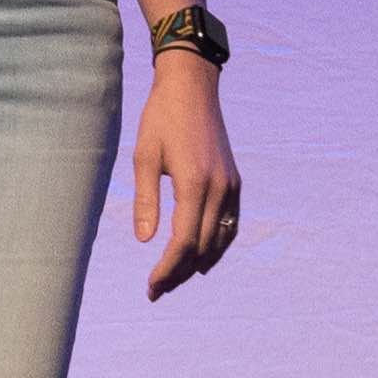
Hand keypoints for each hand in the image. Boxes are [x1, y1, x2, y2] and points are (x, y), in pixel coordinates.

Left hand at [128, 52, 241, 297]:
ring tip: (175, 278)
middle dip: (179, 273)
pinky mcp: (234, 180)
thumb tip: (144, 240)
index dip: (167, 269)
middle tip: (157, 289)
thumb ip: (145, 200)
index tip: (151, 286)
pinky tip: (202, 257)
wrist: (192, 87)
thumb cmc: (161, 118)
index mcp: (194, 183)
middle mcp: (219, 188)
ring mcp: (230, 185)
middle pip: (202, 247)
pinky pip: (230, 224)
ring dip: (199, 263)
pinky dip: (217, 246)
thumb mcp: (143, 157)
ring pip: (220, 240)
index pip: (183, 242)